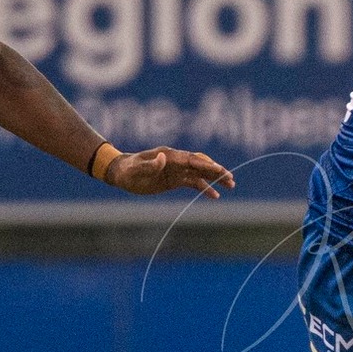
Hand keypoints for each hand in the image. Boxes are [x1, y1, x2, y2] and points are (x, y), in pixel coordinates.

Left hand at [102, 147, 235, 197]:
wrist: (121, 173)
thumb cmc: (127, 170)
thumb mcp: (135, 169)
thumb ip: (149, 165)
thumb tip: (163, 158)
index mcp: (169, 155)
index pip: (192, 159)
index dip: (206, 164)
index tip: (219, 170)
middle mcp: (176, 161)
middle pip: (201, 164)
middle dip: (217, 170)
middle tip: (231, 179)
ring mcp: (177, 169)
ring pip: (201, 173)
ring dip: (215, 179)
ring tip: (231, 186)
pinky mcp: (175, 179)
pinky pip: (193, 183)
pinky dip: (205, 188)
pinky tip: (215, 196)